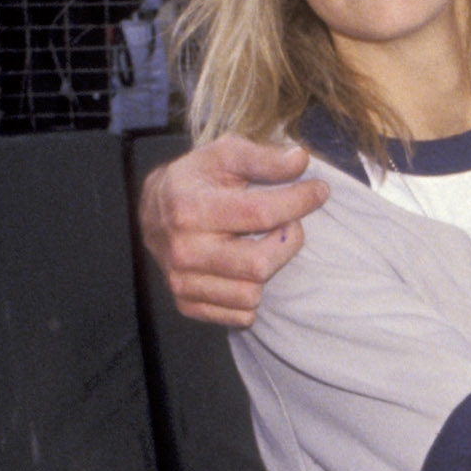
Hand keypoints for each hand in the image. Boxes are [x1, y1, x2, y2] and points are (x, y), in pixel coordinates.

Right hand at [137, 132, 328, 326]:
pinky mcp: (187, 305)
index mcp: (190, 208)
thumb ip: (263, 157)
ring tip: (261, 246)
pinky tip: (245, 271)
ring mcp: (182, 282)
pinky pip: (240, 316)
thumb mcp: (224, 155)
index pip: (260, 213)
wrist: (152, 212)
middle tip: (288, 225)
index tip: (318, 191)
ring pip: (252, 294)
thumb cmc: (197, 180)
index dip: (299, 201)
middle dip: (287, 242)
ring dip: (269, 270)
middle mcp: (184, 250)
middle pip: (259, 264)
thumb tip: (300, 161)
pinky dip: (252, 296)